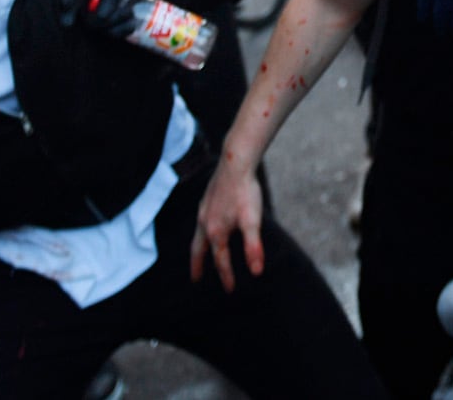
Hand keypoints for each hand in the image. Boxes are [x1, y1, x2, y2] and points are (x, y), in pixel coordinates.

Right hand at [190, 155, 263, 291]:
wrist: (235, 162)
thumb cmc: (245, 192)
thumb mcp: (252, 221)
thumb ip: (253, 247)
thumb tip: (256, 271)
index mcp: (216, 232)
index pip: (221, 261)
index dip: (226, 277)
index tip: (230, 291)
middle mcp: (205, 223)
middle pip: (199, 251)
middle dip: (198, 266)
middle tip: (195, 279)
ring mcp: (203, 211)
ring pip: (197, 236)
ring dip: (198, 249)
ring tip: (199, 256)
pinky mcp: (206, 200)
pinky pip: (200, 223)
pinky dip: (202, 233)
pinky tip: (209, 228)